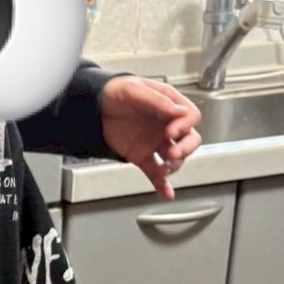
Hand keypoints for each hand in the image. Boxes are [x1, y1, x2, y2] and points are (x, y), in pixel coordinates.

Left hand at [99, 76, 201, 199]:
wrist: (93, 107)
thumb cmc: (115, 92)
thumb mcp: (134, 89)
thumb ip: (157, 100)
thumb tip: (178, 111)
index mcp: (168, 105)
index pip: (190, 116)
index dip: (184, 125)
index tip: (171, 131)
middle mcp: (166, 125)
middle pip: (190, 139)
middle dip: (185, 148)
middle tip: (173, 153)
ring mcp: (156, 142)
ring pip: (176, 158)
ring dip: (174, 165)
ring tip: (164, 168)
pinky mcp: (143, 156)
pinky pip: (156, 173)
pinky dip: (163, 185)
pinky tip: (167, 194)